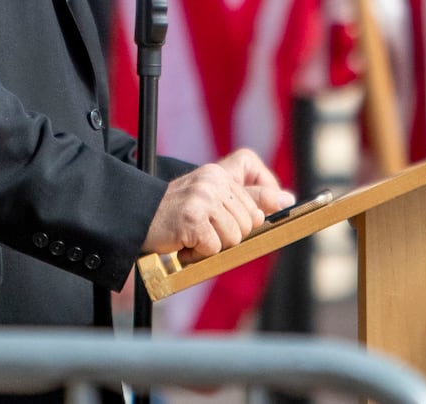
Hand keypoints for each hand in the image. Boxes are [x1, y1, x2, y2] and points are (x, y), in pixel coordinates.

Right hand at [141, 148, 293, 259]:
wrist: (137, 218)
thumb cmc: (176, 214)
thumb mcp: (212, 200)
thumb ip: (248, 198)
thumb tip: (287, 198)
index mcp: (218, 172)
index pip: (258, 176)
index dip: (265, 192)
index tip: (256, 213)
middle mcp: (212, 180)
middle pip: (251, 220)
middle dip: (232, 233)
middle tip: (206, 229)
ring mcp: (202, 197)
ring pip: (235, 236)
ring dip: (215, 246)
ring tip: (194, 237)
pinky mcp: (193, 218)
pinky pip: (215, 247)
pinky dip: (200, 254)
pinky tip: (185, 244)